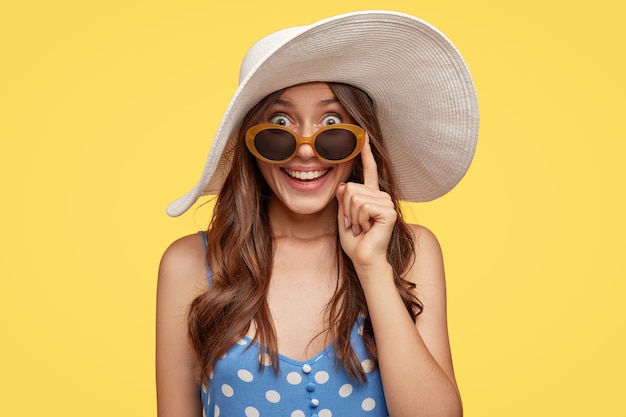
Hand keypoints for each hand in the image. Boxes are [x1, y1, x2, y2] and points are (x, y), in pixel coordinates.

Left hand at [336, 134, 396, 268]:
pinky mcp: (389, 211)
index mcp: (371, 195)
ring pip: (355, 197)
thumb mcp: (344, 217)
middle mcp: (381, 196)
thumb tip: (344, 185)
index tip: (364, 136)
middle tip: (356, 225)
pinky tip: (367, 228)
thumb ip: (343, 200)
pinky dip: (359, 219)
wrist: (364, 259)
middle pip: (351, 188)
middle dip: (346, 209)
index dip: (366, 153)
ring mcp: (387, 203)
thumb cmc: (355, 241)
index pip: (369, 170)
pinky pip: (363, 206)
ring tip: (362, 228)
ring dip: (352, 216)